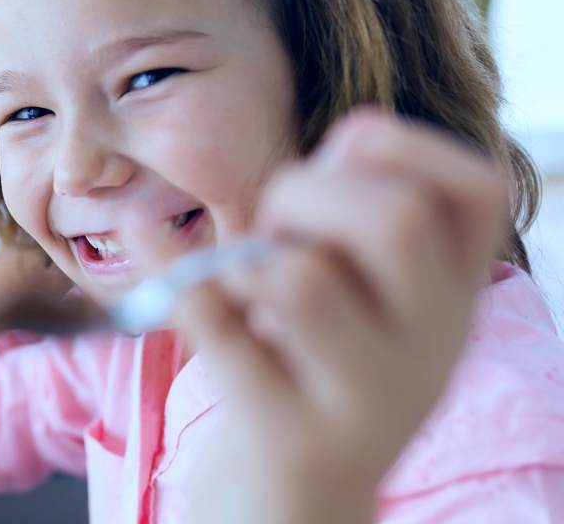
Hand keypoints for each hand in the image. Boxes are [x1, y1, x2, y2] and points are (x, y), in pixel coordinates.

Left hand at [176, 110, 507, 523]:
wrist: (295, 503)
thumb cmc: (312, 364)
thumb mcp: (360, 291)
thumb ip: (356, 210)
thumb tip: (353, 132)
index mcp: (453, 295)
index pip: (479, 190)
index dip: (407, 147)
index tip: (344, 149)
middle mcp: (431, 347)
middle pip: (394, 222)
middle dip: (308, 194)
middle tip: (273, 227)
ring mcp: (367, 399)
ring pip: (302, 280)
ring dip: (250, 258)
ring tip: (244, 285)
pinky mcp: (290, 436)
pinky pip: (216, 327)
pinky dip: (169, 267)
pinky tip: (140, 231)